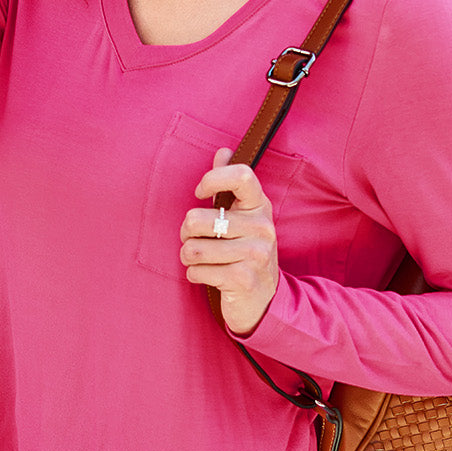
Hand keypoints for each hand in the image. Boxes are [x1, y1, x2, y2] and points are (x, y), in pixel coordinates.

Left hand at [180, 149, 279, 336]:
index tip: (200, 193)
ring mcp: (255, 254)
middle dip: (186, 234)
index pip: (241, 176)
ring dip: (189, 258)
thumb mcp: (242, 217)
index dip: (212, 179)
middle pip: (196, 219)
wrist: (264, 299)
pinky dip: (195, 276)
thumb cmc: (245, 251)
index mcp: (259, 206)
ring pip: (192, 249)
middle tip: (197, 241)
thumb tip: (223, 151)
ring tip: (203, 261)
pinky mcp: (243, 278)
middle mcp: (262, 227)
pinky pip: (196, 271)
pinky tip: (210, 277)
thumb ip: (230, 184)